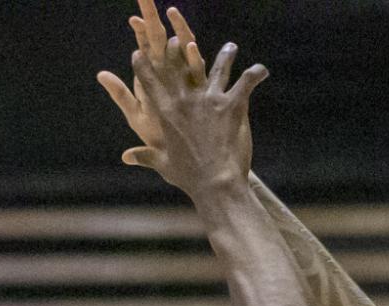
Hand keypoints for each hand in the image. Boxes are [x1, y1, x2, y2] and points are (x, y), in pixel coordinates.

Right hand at [97, 2, 267, 198]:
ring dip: (226, 54)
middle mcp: (186, 99)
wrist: (216, 185)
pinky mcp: (232, 104)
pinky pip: (246, 81)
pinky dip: (256, 73)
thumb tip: (126, 157)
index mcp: (166, 112)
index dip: (143, 64)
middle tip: (181, 38)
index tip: (140, 52)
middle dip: (179, 46)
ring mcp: (210, 99)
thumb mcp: (165, 165)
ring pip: (219, 66)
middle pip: (180, 62)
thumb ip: (145, 156)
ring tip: (230, 48)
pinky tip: (262, 70)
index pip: (150, 80)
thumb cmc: (190, 178)